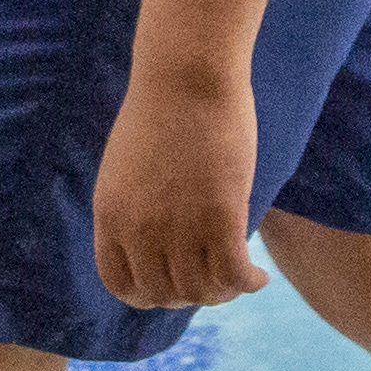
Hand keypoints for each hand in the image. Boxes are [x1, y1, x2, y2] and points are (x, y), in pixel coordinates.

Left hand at [89, 69, 268, 310]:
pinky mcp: (220, 219)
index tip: (169, 286)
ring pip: (202, 291)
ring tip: (238, 278)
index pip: (120, 284)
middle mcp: (140, 230)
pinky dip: (249, 283)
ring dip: (223, 292)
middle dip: (189, 295)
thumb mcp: (126, 167)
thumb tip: (154, 238)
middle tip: (212, 281)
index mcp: (110, 216)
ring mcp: (179, 228)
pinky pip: (234, 275)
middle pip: (164, 294)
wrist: (186, 75)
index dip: (148, 294)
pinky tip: (260, 276)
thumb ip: (134, 206)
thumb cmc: (162, 109)